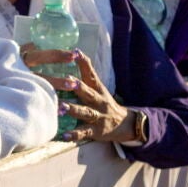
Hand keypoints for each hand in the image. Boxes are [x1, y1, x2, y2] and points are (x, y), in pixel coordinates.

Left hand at [20, 45, 136, 143]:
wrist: (126, 124)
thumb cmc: (103, 102)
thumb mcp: (98, 87)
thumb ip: (86, 72)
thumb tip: (74, 50)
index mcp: (98, 89)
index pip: (91, 74)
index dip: (84, 63)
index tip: (76, 52)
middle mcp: (98, 101)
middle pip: (89, 92)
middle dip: (79, 87)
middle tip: (67, 81)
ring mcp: (98, 116)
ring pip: (85, 112)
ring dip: (73, 110)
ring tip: (61, 108)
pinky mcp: (96, 131)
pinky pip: (84, 133)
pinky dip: (74, 135)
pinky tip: (63, 136)